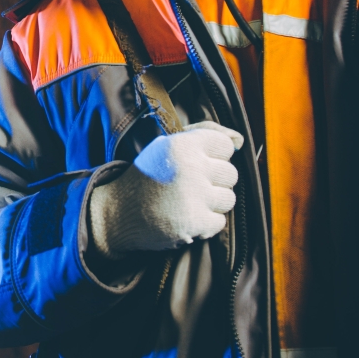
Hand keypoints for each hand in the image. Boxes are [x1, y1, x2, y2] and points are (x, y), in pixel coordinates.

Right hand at [88, 122, 241, 258]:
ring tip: (188, 202)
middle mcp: (191, 167)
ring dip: (211, 203)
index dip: (213, 156)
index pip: (225, 146)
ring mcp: (195, 196)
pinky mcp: (195, 222)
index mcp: (183, 145)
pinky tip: (185, 217)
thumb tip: (240, 140)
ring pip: (229, 199)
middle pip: (230, 174)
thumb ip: (204, 134)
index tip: (196, 164)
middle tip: (190, 186)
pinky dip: (205, 223)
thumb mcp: (167, 145)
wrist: (119, 213)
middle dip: (214, 181)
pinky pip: (220, 222)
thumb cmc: (147, 176)